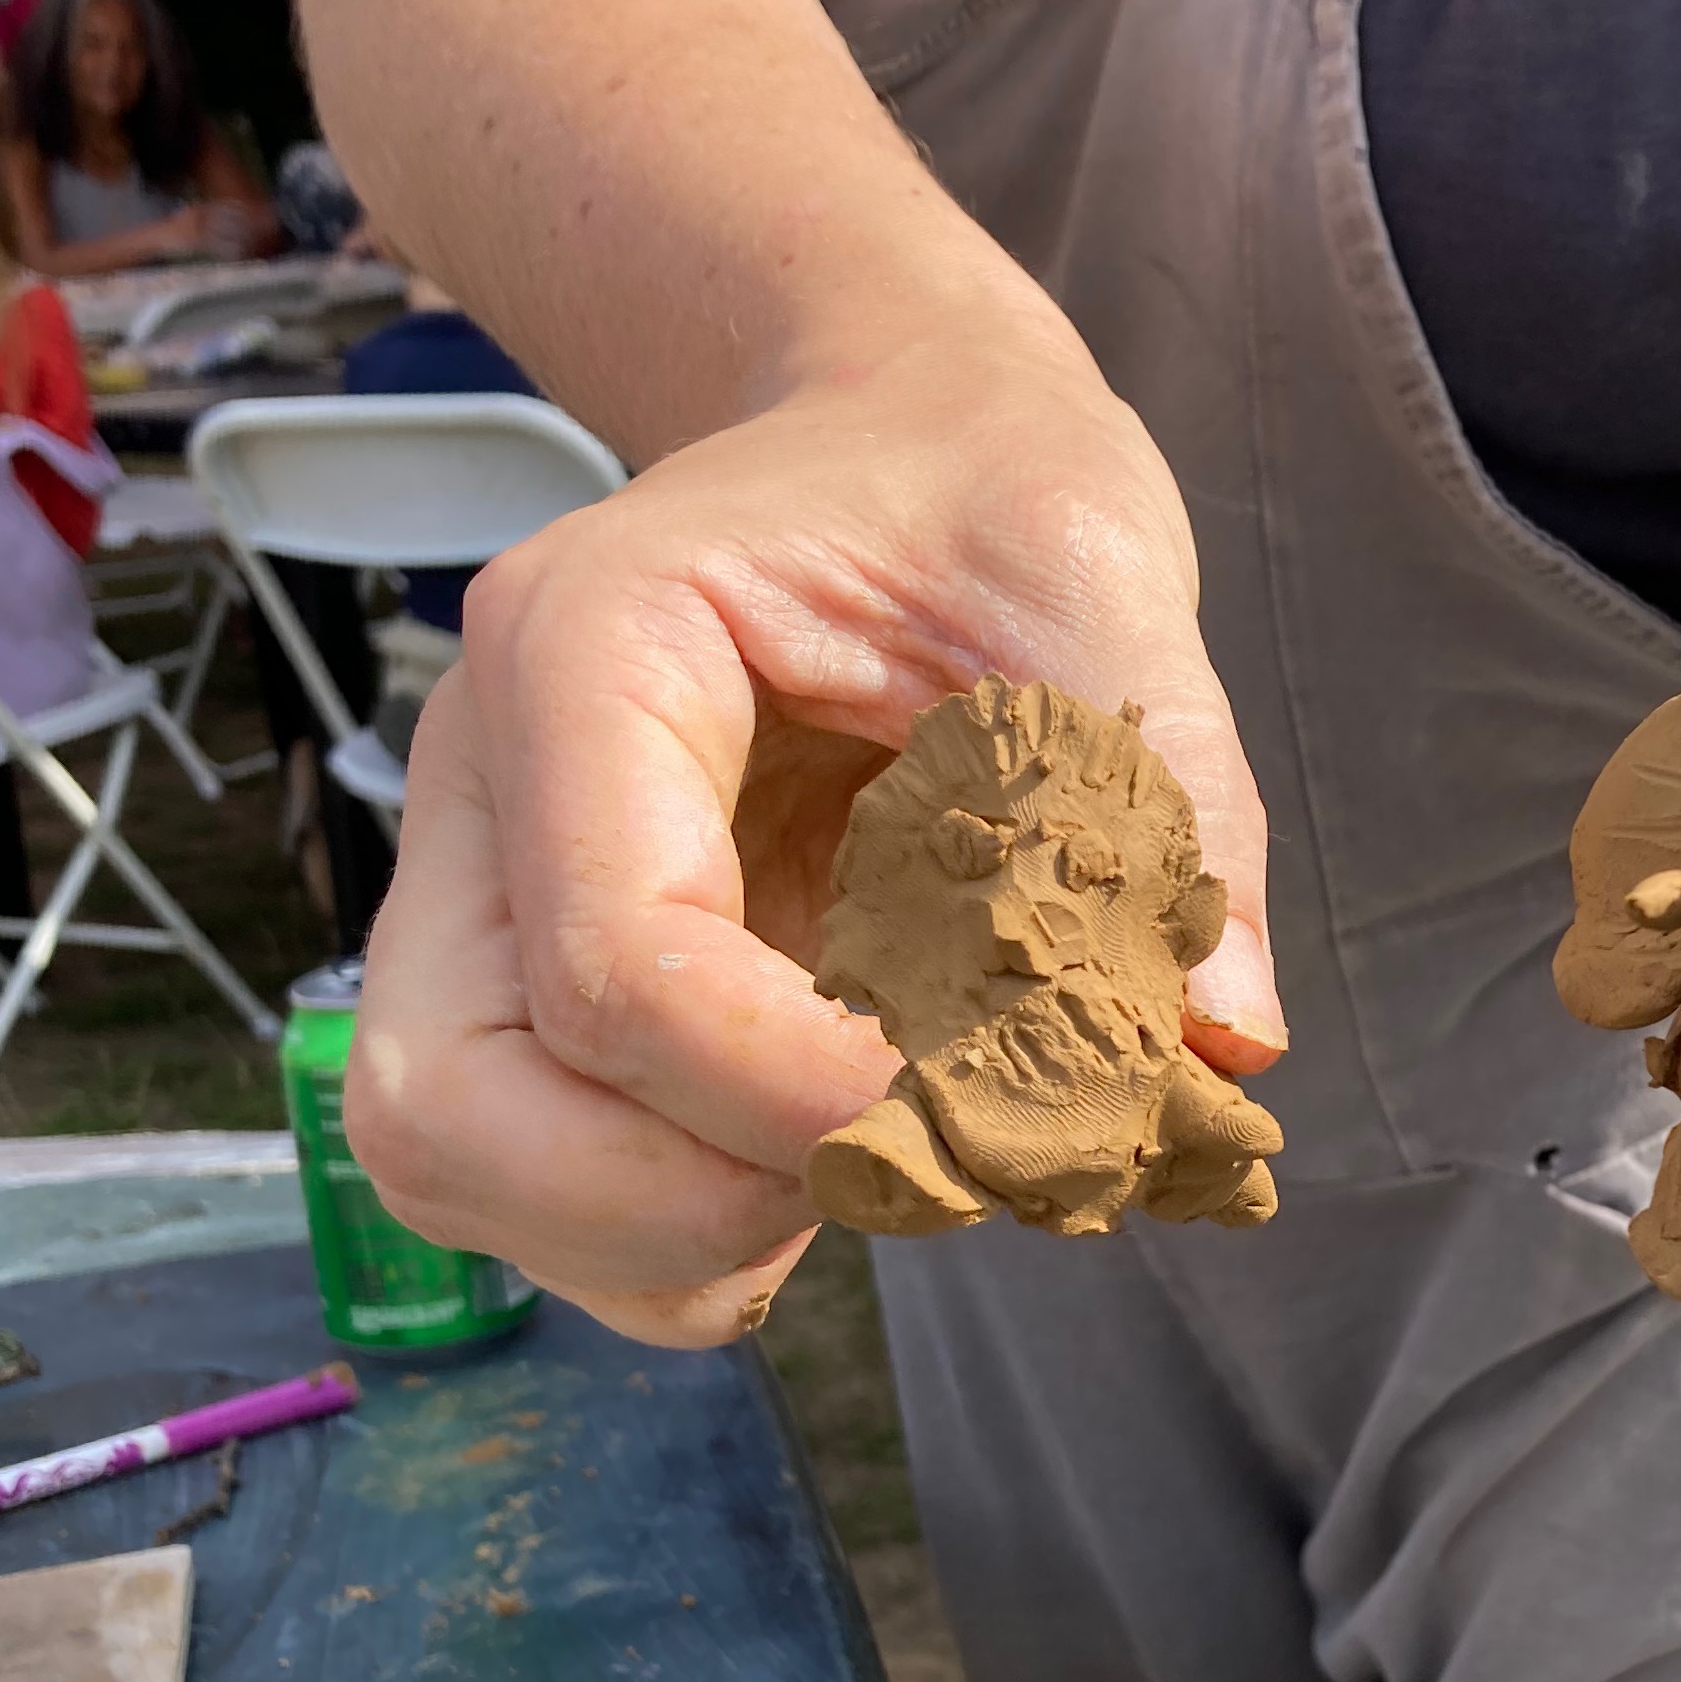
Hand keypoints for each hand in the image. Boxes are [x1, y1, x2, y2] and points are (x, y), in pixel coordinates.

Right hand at [343, 280, 1282, 1345]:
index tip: (989, 1115)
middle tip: (912, 1151)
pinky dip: (688, 1239)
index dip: (795, 1092)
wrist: (899, 442)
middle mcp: (494, 791)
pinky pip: (545, 1194)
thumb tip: (1228, 1036)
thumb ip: (1169, 800)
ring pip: (463, 1171)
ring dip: (684, 1234)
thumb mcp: (1098, 581)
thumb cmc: (973, 487)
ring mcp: (493, 902)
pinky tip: (840, 1156)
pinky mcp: (538, 992)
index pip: (611, 963)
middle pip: (452, 1111)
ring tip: (891, 1151)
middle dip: (691, 1200)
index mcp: (586, 650)